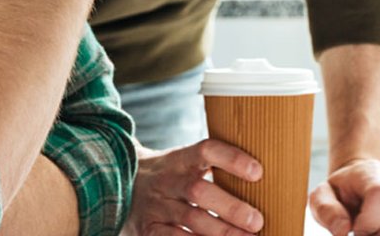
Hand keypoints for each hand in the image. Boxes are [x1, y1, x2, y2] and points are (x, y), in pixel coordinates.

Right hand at [121, 138, 264, 235]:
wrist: (119, 186)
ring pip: (189, 219)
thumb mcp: (183, 164)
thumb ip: (212, 169)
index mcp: (179, 159)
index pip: (205, 151)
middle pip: (197, 190)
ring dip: (220, 232)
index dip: (231, 159)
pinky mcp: (148, 230)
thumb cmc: (169, 178)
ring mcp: (155, 206)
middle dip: (229, 207)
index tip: (258, 172)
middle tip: (256, 220)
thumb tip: (260, 180)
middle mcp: (166, 180)